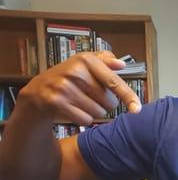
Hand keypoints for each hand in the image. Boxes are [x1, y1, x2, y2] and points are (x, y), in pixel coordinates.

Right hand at [18, 51, 141, 124]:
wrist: (38, 91)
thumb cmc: (69, 77)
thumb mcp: (85, 63)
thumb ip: (105, 61)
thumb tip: (120, 64)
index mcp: (87, 60)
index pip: (114, 82)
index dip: (128, 96)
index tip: (137, 109)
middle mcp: (75, 71)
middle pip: (109, 101)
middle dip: (105, 103)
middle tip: (91, 96)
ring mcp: (64, 87)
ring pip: (98, 112)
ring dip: (95, 111)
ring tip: (82, 102)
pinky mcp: (56, 102)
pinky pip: (85, 119)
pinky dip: (84, 118)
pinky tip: (74, 109)